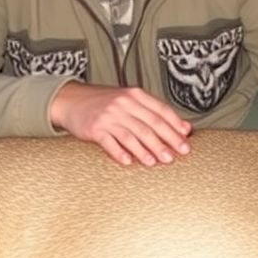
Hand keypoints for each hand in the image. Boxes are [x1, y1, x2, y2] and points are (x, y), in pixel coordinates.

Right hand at [49, 82, 191, 165]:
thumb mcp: (130, 101)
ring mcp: (109, 116)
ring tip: (156, 162)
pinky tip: (129, 162)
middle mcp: (123, 104)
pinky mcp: (94, 128)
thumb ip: (155, 112)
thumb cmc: (105, 103)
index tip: (185, 140)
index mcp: (136, 95)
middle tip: (176, 155)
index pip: (161, 111)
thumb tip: (184, 128)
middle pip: (149, 125)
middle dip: (165, 142)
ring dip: (145, 151)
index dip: (175, 126)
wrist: (72, 100)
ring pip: (132, 135)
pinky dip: (120, 153)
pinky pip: (110, 143)